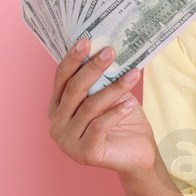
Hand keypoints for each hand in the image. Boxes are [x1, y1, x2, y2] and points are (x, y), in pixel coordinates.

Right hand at [46, 37, 155, 174]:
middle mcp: (56, 124)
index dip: (73, 59)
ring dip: (114, 88)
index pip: (61, 78)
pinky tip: (131, 103)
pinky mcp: (84, 153)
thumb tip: (106, 48)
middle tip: (111, 51)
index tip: (86, 41)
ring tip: (133, 74)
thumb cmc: (122, 121)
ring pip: (90, 106)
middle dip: (93, 68)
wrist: (138, 153)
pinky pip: (100, 126)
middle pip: (74, 90)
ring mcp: (68, 141)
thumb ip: (101, 80)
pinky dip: (116, 112)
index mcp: (57, 107)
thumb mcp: (109, 96)